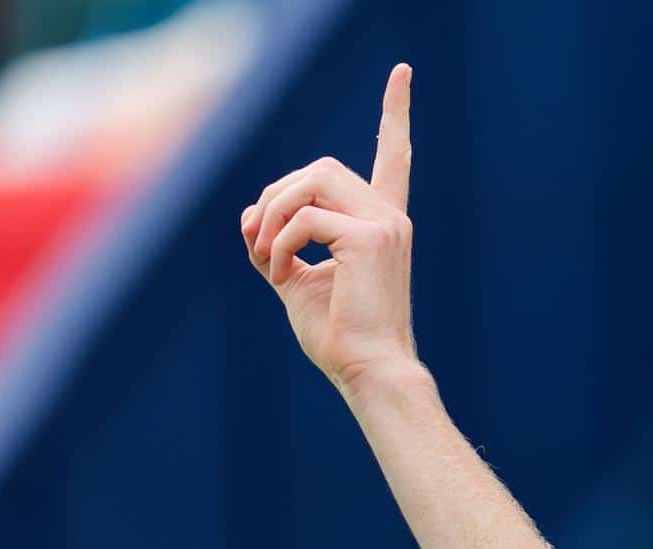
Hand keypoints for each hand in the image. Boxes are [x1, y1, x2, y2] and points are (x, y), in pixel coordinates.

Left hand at [241, 63, 417, 391]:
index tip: (403, 74)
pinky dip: (279, 243)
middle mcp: (390, 217)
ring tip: (267, 257)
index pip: (393, 157)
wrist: (369, 371)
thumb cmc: (340, 337)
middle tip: (260, 241)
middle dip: (277, 195)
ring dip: (272, 215)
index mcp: (382, 224)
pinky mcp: (370, 239)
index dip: (396, 113)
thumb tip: (249, 212)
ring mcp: (384, 225)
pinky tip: (282, 274)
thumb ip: (276, 241)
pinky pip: (303, 218)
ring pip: (310, 182)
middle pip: (320, 167)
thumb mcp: (298, 280)